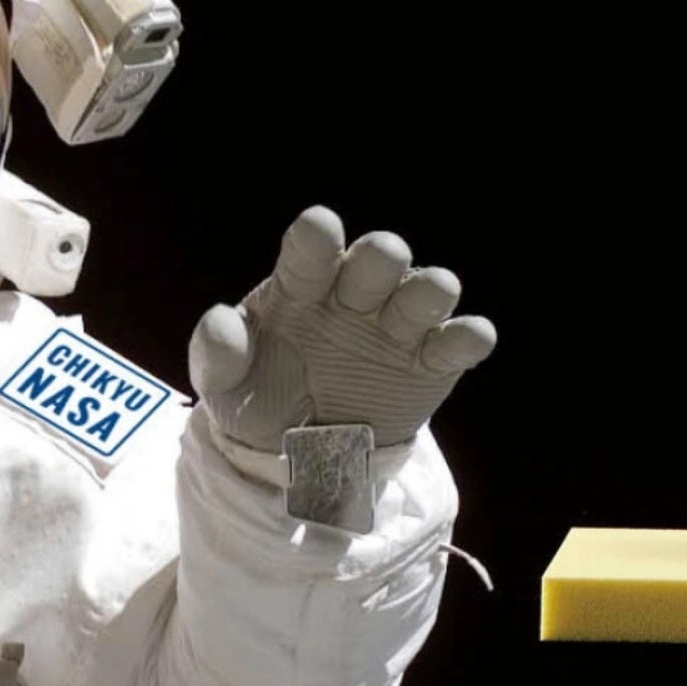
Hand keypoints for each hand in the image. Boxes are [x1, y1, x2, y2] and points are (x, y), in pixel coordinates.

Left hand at [188, 206, 496, 452]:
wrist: (299, 456)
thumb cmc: (259, 398)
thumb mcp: (225, 385)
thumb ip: (218, 354)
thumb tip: (219, 321)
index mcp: (303, 285)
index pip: (312, 247)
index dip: (317, 236)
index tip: (319, 229)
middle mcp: (356, 293)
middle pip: (379, 257)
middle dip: (381, 257)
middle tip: (376, 267)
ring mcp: (398, 326)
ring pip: (427, 290)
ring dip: (429, 290)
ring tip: (425, 299)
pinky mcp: (431, 364)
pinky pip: (459, 342)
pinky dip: (468, 337)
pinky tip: (467, 338)